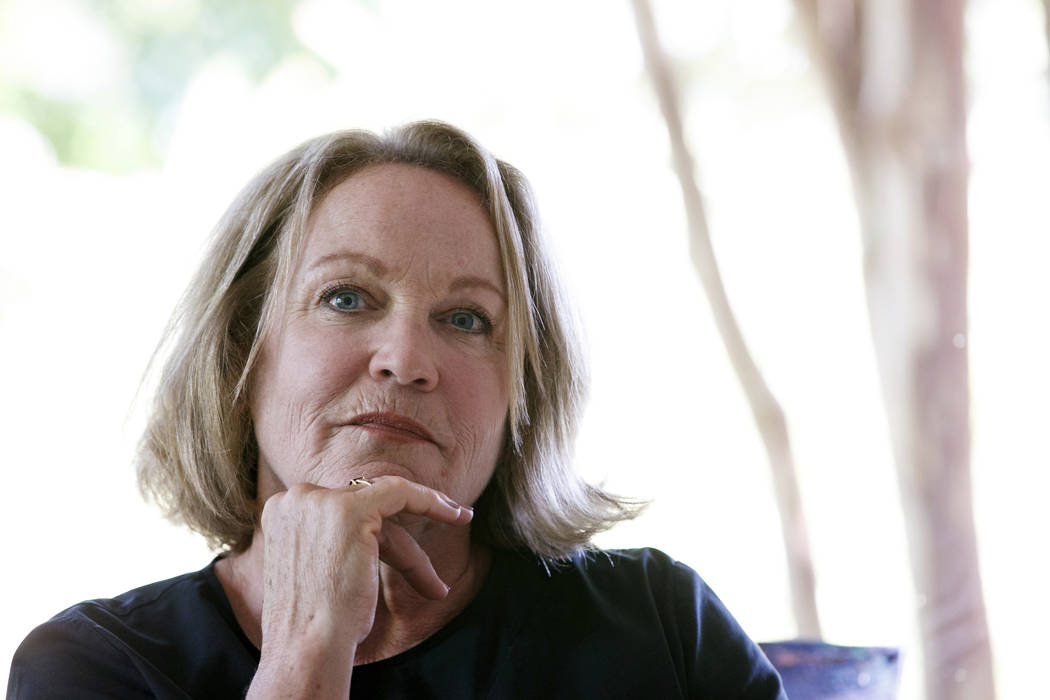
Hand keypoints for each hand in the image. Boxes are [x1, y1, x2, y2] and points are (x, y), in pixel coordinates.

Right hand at [247, 476, 471, 697]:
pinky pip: (401, 493)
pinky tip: (456, 514)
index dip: (378, 528)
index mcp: (282, 512)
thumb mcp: (317, 569)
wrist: (307, 645)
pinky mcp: (348, 509)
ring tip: (450, 548)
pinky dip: (430, 500)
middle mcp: (294, 499)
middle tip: (442, 538)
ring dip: (421, 530)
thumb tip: (375, 537)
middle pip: (364, 508)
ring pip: (386, 505)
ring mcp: (318, 501)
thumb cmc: (312, 624)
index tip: (404, 540)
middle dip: (401, 535)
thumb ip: (334, 541)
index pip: (341, 511)